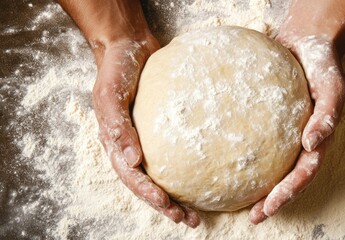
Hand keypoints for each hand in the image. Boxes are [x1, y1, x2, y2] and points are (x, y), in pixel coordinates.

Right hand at [92, 36, 199, 227]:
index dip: (147, 193)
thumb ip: (117, 126)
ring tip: (194, 214)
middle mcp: (131, 146)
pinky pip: (175, 154)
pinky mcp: (164, 130)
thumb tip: (132, 160)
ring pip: (161, 175)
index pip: (131, 176)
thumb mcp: (109, 95)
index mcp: (116, 143)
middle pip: (148, 183)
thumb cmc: (115, 70)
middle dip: (165, 205)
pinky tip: (201, 179)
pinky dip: (186, 171)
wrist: (129, 46)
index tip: (167, 203)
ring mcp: (147, 139)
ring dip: (175, 197)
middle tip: (187, 219)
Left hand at [249, 34, 344, 223]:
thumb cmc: (323, 64)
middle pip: (289, 177)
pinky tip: (228, 162)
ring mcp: (285, 132)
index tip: (267, 208)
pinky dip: (247, 156)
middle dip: (273, 200)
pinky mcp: (268, 120)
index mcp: (317, 138)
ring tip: (240, 203)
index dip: (288, 193)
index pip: (303, 173)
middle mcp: (300, 140)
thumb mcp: (333, 88)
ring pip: (273, 165)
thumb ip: (328, 115)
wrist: (306, 42)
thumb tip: (313, 145)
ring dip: (261, 187)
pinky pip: (257, 141)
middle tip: (253, 217)